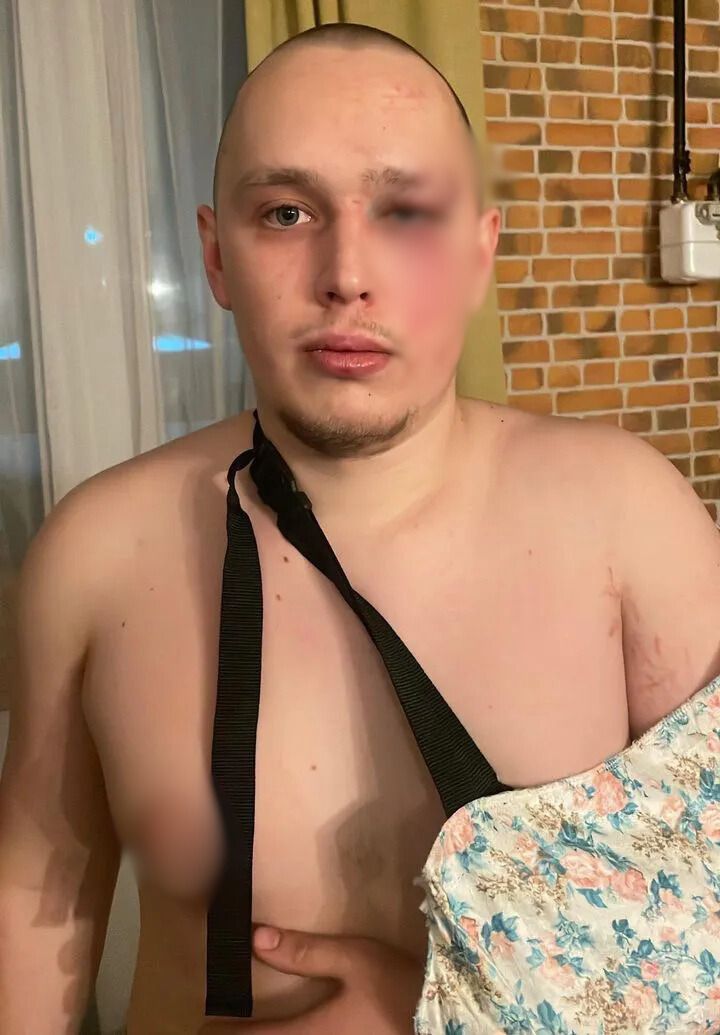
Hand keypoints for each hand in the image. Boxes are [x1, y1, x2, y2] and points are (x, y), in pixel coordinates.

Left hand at [200, 926, 422, 1033]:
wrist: (453, 1016)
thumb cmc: (404, 987)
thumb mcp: (356, 959)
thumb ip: (305, 952)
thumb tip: (255, 938)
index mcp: (313, 1034)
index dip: (224, 1034)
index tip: (203, 1025)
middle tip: (217, 1031)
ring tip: (247, 1034)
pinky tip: (292, 1034)